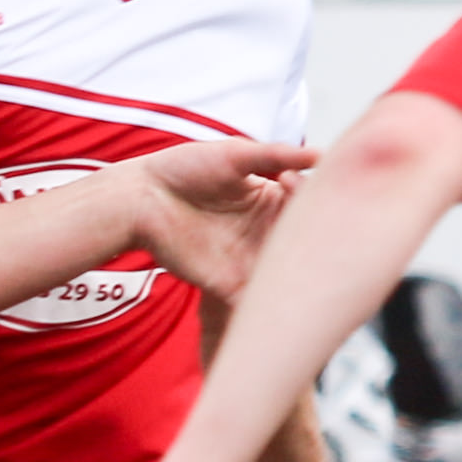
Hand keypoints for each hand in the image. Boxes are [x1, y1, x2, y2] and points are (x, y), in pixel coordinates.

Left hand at [129, 138, 316, 298]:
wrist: (140, 198)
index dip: (310, 199)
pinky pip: (257, 303)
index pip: (307, 207)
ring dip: (302, 279)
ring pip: (287, 277)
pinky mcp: (230, 286)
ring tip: (304, 266)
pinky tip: (285, 298)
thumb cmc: (184, 169)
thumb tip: (321, 154)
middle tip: (304, 226)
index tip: (288, 181)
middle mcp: (264, 233)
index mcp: (270, 200)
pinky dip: (273, 307)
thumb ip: (277, 155)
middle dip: (315, 241)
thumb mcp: (235, 154)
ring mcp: (249, 261)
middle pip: (303, 245)